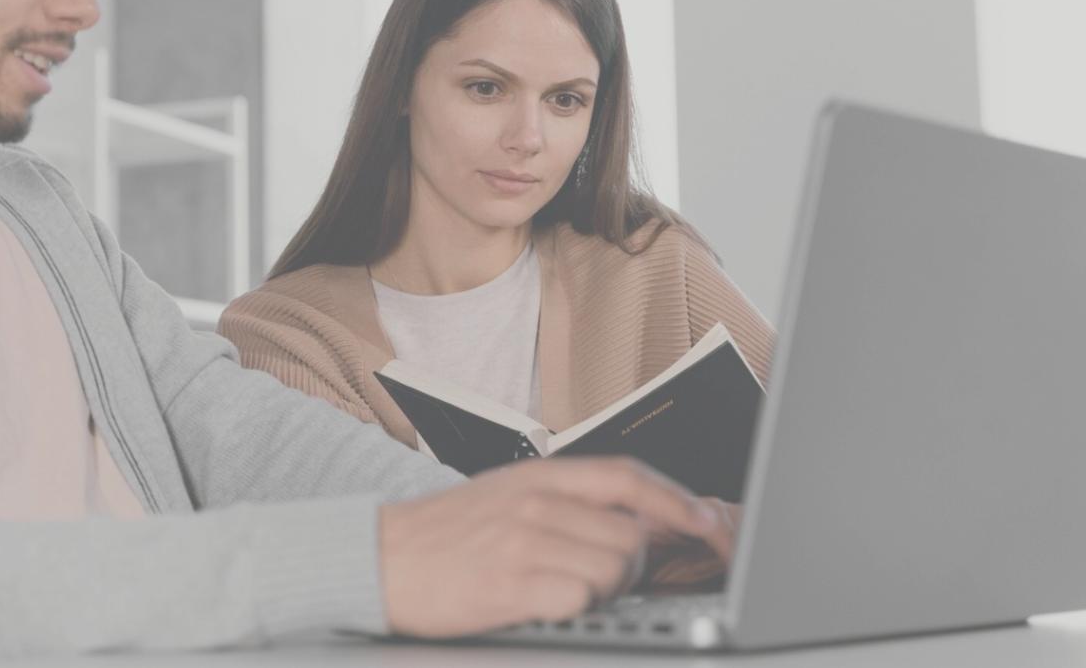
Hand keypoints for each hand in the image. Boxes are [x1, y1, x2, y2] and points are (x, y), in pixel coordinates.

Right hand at [378, 456, 735, 637]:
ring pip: (613, 570)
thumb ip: (567, 499)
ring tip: (565, 591)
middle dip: (633, 566)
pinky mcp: (510, 584)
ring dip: (604, 592)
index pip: (628, 477)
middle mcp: (537, 502)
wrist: (377, 556)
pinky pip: (579, 600)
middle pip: (631, 535)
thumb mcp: (507, 494)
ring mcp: (524, 542)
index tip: (708, 522)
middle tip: (601, 579)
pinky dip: (574, 610)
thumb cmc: (445, 533)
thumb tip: (636, 518)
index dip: (677, 500)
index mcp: (540, 476)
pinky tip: (544, 605)